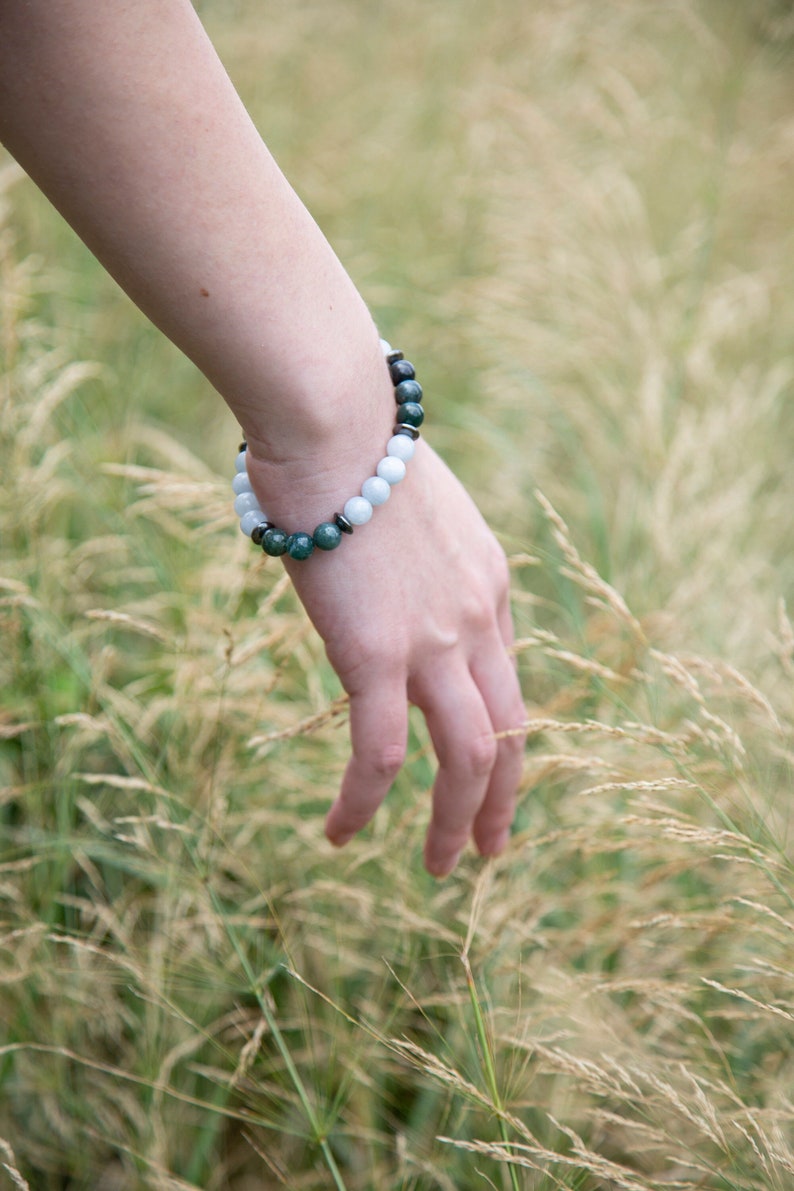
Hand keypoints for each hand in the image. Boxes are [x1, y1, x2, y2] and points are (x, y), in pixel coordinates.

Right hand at [247, 438, 525, 876]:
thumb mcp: (411, 500)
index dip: (501, 729)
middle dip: (502, 797)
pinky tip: (341, 834)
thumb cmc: (357, 446)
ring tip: (442, 866)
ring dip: (456, 820)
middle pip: (509, 730)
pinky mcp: (376, 656)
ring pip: (468, 756)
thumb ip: (414, 545)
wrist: (336, 426)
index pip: (505, 675)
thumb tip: (378, 554)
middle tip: (488, 847)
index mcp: (489, 582)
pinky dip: (364, 803)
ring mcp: (433, 641)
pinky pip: (379, 753)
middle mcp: (477, 620)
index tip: (486, 762)